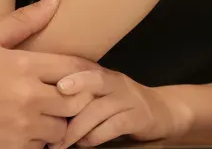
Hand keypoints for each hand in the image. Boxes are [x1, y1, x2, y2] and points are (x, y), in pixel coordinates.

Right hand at [0, 0, 99, 148]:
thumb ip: (23, 21)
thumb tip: (54, 0)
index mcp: (25, 67)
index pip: (74, 67)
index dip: (87, 71)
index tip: (88, 73)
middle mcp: (28, 99)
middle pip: (75, 101)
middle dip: (76, 98)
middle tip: (68, 95)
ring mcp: (20, 129)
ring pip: (60, 129)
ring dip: (58, 122)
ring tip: (49, 114)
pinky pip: (39, 148)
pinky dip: (40, 142)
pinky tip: (29, 131)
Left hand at [49, 68, 190, 147]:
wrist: (163, 111)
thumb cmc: (124, 106)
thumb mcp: (106, 96)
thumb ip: (85, 97)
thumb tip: (48, 108)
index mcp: (106, 76)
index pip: (86, 69)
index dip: (70, 76)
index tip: (49, 88)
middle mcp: (118, 82)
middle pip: (93, 84)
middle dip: (69, 105)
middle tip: (48, 129)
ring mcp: (130, 99)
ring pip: (99, 109)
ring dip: (76, 129)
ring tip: (61, 144)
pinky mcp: (139, 117)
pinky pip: (113, 125)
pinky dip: (95, 136)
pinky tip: (85, 144)